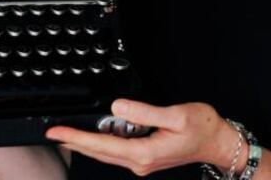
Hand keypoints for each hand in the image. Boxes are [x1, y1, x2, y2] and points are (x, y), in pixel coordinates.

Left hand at [45, 99, 236, 176]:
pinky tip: (94, 136)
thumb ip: (143, 112)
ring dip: (86, 144)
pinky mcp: (146, 157)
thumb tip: (117, 108)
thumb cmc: (203, 128)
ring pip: (106, 153)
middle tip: (52, 132)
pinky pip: (117, 151)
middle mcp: (140, 162)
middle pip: (99, 152)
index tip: (56, 132)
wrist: (219, 143)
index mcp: (144, 152)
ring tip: (66, 133)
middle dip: (74, 142)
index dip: (76, 137)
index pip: (101, 145)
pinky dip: (101, 144)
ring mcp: (142, 162)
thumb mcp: (175, 115)